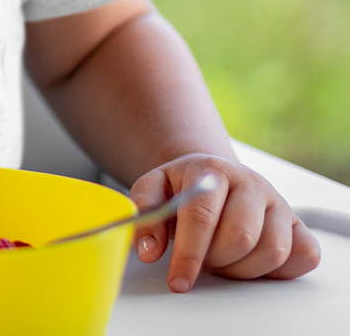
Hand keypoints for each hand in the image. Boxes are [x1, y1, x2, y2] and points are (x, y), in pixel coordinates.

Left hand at [131, 154, 320, 290]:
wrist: (213, 175)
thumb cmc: (185, 188)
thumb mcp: (155, 189)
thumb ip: (146, 213)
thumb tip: (148, 250)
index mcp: (212, 169)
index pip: (202, 215)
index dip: (189, 254)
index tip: (178, 281)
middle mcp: (250, 182)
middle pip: (240, 236)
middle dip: (216, 260)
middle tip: (204, 258)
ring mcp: (278, 202)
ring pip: (272, 251)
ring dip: (243, 269)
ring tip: (224, 258)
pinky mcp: (299, 224)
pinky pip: (304, 256)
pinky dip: (279, 270)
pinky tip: (253, 261)